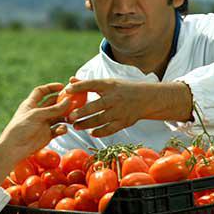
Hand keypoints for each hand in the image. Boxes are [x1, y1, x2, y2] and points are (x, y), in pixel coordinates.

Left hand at [0, 83, 70, 184]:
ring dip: (65, 116)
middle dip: (62, 102)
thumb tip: (68, 101)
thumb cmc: (20, 129)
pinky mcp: (47, 135)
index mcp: (30, 104)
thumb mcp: (37, 115)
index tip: (62, 86)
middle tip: (72, 101)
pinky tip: (62, 129)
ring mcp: (43, 124)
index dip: (51, 88)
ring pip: (57, 117)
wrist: (14, 149)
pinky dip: (62, 129)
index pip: (41, 92)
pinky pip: (58, 129)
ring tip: (71, 117)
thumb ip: (54, 109)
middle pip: (52, 103)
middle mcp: (37, 113)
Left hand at [64, 78, 192, 137]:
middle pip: (95, 106)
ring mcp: (120, 111)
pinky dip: (100, 132)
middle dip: (81, 112)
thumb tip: (70, 80)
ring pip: (101, 120)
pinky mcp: (125, 122)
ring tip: (76, 126)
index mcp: (110, 85)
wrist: (147, 98)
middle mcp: (115, 97)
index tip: (66, 90)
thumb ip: (88, 83)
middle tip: (68, 117)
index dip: (79, 87)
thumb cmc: (122, 89)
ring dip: (86, 124)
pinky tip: (91, 133)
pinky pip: (110, 129)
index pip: (92, 84)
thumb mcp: (108, 82)